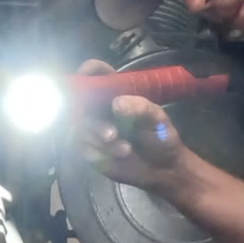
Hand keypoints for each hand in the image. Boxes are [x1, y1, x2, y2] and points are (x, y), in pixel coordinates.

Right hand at [73, 59, 188, 192]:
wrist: (162, 170)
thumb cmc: (160, 138)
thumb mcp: (157, 120)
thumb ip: (140, 108)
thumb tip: (116, 103)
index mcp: (117, 93)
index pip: (97, 74)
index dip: (89, 72)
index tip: (86, 77)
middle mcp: (101, 109)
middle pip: (81, 104)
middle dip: (96, 122)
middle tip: (112, 134)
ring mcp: (93, 128)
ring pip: (81, 128)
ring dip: (102, 141)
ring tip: (126, 149)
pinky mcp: (90, 149)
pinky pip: (83, 147)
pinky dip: (100, 153)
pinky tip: (118, 157)